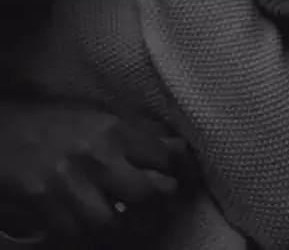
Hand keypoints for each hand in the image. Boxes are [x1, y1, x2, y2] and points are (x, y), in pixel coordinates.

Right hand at [0, 99, 191, 246]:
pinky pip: (80, 235)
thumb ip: (133, 129)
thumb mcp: (92, 112)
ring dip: (129, 226)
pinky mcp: (48, 212)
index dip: (179, 170)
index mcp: (111, 128)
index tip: (184, 175)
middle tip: (162, 203)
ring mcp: (72, 188)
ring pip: (116, 223)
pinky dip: (92, 235)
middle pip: (149, 193)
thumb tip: (173, 145)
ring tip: (134, 221)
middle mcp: (97, 158)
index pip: (163, 156)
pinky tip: (98, 226)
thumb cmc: (46, 117)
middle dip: (161, 202)